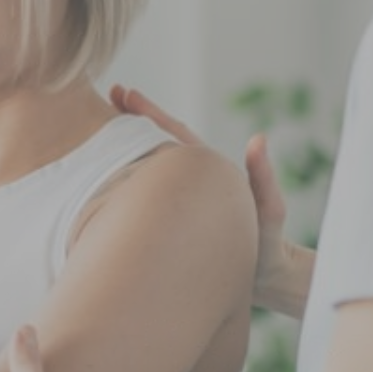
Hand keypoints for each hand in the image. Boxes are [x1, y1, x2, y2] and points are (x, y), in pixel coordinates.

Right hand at [111, 85, 307, 314]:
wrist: (270, 277)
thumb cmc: (269, 245)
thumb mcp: (269, 210)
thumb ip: (264, 178)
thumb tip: (258, 139)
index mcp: (208, 172)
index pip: (175, 135)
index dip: (150, 114)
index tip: (126, 94)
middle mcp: (193, 182)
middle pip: (159, 142)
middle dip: (135, 118)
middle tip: (111, 94)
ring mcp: (184, 200)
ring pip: (151, 166)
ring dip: (129, 147)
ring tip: (103, 128)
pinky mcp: (176, 218)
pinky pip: (148, 194)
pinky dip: (130, 178)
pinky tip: (110, 178)